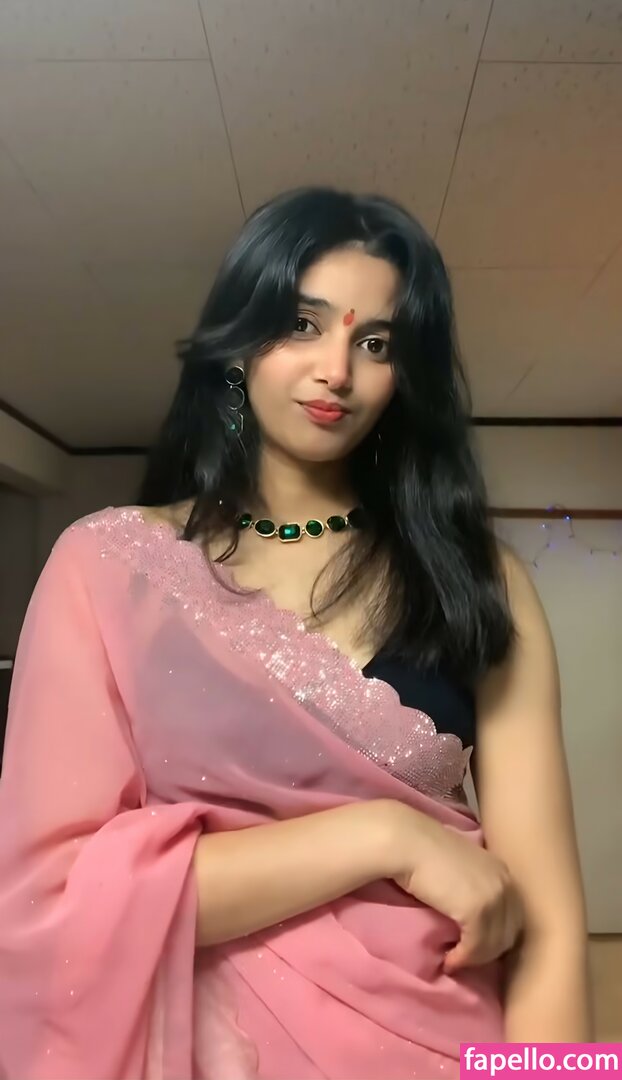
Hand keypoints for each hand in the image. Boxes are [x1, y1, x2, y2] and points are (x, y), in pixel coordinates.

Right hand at [381, 801, 522, 972]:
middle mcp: (505, 884)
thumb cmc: (426, 852)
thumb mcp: (463, 868)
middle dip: (489, 951)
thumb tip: (476, 920)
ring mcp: (493, 897)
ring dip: (475, 959)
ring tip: (455, 961)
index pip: (513, 917)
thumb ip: (477, 887)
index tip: (476, 946)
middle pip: (509, 933)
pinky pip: (476, 947)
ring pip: (494, 945)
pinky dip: (463, 959)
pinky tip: (449, 961)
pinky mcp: (476, 910)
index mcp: (503, 872)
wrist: (409, 843)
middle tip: (467, 958)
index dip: (497, 936)